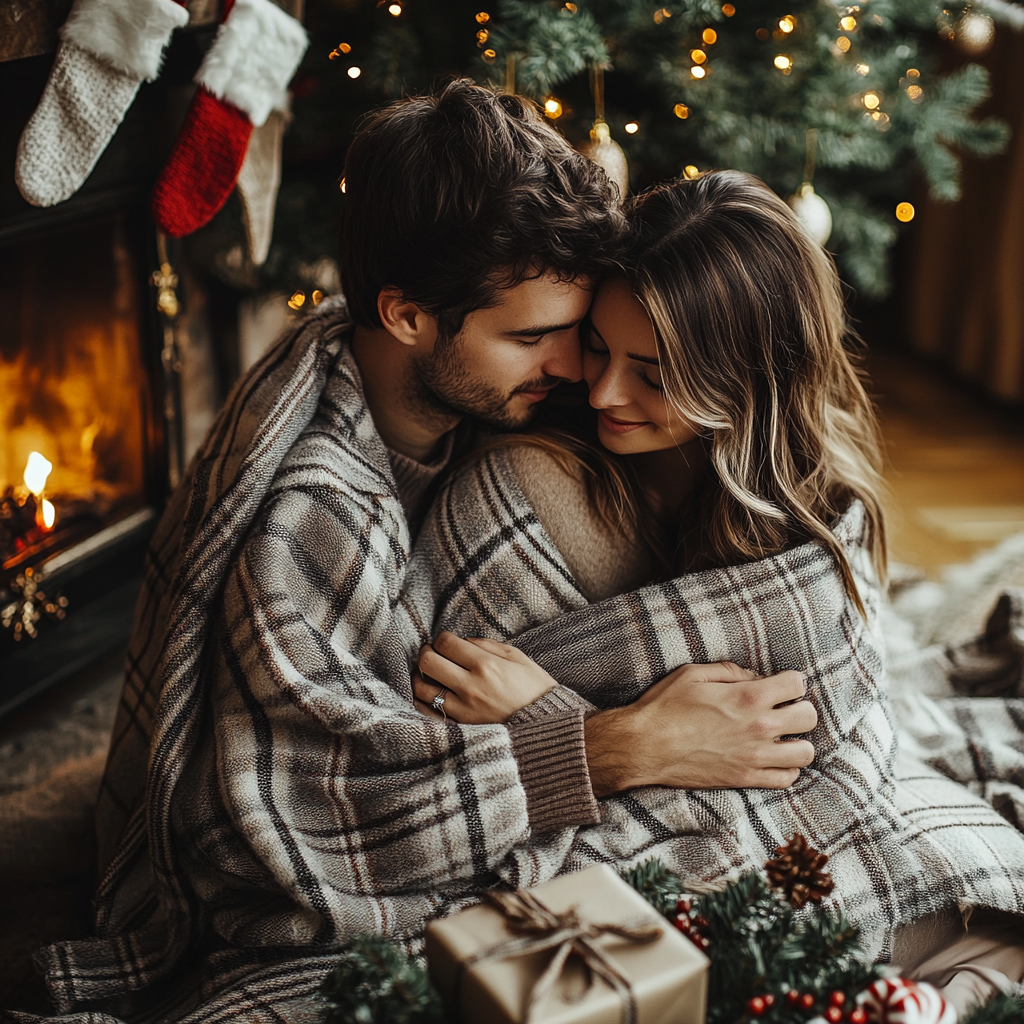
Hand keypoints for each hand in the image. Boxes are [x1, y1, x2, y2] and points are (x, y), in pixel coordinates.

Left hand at [413, 631, 558, 723]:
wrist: (547, 726)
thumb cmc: (535, 688)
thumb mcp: (518, 657)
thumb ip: (488, 645)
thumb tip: (463, 641)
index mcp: (485, 665)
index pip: (445, 643)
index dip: (441, 638)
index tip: (447, 642)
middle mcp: (470, 686)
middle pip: (428, 662)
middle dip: (426, 653)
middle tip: (433, 653)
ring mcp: (463, 709)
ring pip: (422, 688)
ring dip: (422, 676)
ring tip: (431, 674)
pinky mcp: (460, 726)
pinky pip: (428, 713)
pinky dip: (422, 701)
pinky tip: (429, 694)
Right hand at [584, 662, 816, 795]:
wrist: (644, 747)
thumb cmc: (664, 707)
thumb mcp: (692, 674)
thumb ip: (729, 671)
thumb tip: (755, 677)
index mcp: (748, 696)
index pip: (797, 684)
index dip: (791, 681)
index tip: (780, 685)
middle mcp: (759, 726)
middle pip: (809, 717)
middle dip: (799, 708)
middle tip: (782, 709)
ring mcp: (755, 756)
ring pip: (805, 752)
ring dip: (796, 741)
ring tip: (780, 737)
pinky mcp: (746, 778)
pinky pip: (787, 778)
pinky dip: (785, 768)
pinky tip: (770, 758)